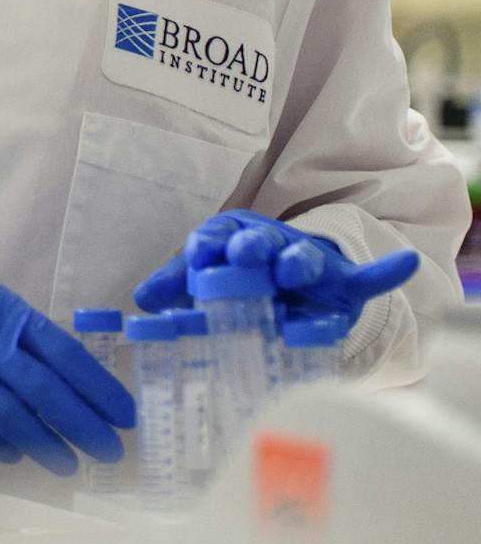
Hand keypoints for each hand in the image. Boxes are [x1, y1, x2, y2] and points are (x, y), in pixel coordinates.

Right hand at [0, 272, 134, 475]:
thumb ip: (24, 344)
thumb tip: (77, 392)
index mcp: (4, 311)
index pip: (63, 353)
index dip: (98, 388)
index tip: (125, 417)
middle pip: (41, 386)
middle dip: (81, 423)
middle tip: (109, 451)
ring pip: (8, 412)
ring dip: (43, 443)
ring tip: (69, 465)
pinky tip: (17, 456)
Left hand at [133, 209, 417, 329]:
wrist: (290, 286)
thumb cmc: (238, 280)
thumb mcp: (204, 280)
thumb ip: (175, 287)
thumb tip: (141, 303)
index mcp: (231, 240)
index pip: (214, 240)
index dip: (208, 248)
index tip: (199, 256)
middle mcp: (270, 246)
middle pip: (257, 243)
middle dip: (250, 247)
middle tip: (244, 254)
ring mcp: (308, 264)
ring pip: (302, 258)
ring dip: (297, 261)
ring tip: (292, 269)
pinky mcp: (342, 284)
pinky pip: (365, 279)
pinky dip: (384, 271)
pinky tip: (402, 263)